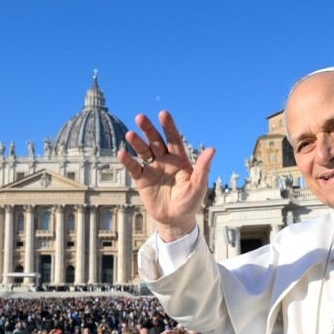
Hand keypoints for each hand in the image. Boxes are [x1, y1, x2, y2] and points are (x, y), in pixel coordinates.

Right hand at [117, 111, 214, 241]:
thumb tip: (212, 149)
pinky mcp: (142, 179)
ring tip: (130, 134)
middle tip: (140, 117)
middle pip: (156, 141)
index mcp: (179, 159)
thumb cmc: (190, 203)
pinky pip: (134, 168)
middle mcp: (165, 160)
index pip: (174, 139)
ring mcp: (153, 168)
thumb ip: (203, 168)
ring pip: (143, 151)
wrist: (175, 220)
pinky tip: (122, 153)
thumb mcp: (198, 186)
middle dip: (149, 129)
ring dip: (137, 142)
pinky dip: (128, 161)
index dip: (169, 127)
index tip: (163, 114)